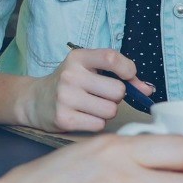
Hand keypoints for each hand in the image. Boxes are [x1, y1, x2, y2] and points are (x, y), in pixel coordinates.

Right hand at [25, 48, 155, 132]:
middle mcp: (71, 75)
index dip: (128, 69)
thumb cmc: (70, 83)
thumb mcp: (89, 69)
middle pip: (117, 90)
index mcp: (78, 57)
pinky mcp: (63, 118)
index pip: (112, 58)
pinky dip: (96, 123)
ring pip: (110, 110)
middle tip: (102, 95)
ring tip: (92, 106)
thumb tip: (148, 89)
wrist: (34, 100)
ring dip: (107, 111)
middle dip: (116, 96)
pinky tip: (83, 116)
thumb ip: (120, 74)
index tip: (128, 77)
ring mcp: (65, 97)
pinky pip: (98, 124)